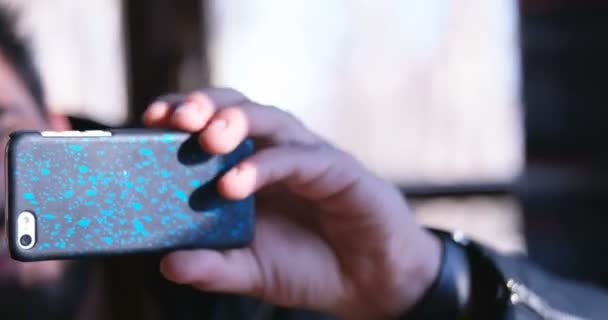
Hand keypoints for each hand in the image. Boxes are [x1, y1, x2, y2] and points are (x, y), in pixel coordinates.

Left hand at [143, 88, 441, 318]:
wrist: (368, 282)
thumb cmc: (308, 264)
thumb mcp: (251, 271)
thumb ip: (213, 267)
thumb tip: (168, 264)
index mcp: (248, 167)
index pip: (209, 126)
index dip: (179, 116)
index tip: (148, 120)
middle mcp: (275, 152)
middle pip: (236, 107)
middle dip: (203, 106)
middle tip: (174, 119)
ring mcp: (307, 157)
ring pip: (270, 120)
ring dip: (235, 122)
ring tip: (207, 139)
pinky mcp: (337, 170)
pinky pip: (300, 158)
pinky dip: (267, 165)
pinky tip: (237, 181)